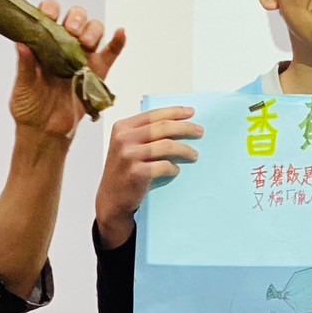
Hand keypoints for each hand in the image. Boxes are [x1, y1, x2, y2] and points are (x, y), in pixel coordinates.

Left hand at [10, 1, 125, 141]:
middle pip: (76, 18)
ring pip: (94, 31)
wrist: (45, 132)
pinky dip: (118, 42)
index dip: (50, 10)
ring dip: (92, 31)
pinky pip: (111, 54)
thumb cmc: (30, 108)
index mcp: (43, 43)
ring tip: (86, 43)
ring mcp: (82, 58)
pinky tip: (120, 34)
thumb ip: (24, 66)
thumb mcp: (22, 88)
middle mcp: (64, 46)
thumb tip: (22, 44)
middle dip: (76, 19)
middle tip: (71, 32)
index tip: (49, 17)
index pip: (49, 15)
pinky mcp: (97, 74)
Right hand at [94, 106, 204, 248]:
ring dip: (185, 150)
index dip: (175, 112)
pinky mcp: (137, 173)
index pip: (153, 115)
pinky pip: (164, 166)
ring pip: (167, 146)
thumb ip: (144, 134)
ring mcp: (129, 156)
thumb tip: (177, 124)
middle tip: (200, 132)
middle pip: (163, 127)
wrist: (111, 200)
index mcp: (122, 128)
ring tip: (194, 155)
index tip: (191, 112)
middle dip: (185, 128)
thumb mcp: (127, 146)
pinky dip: (174, 168)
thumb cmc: (124, 172)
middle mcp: (124, 139)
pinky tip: (176, 171)